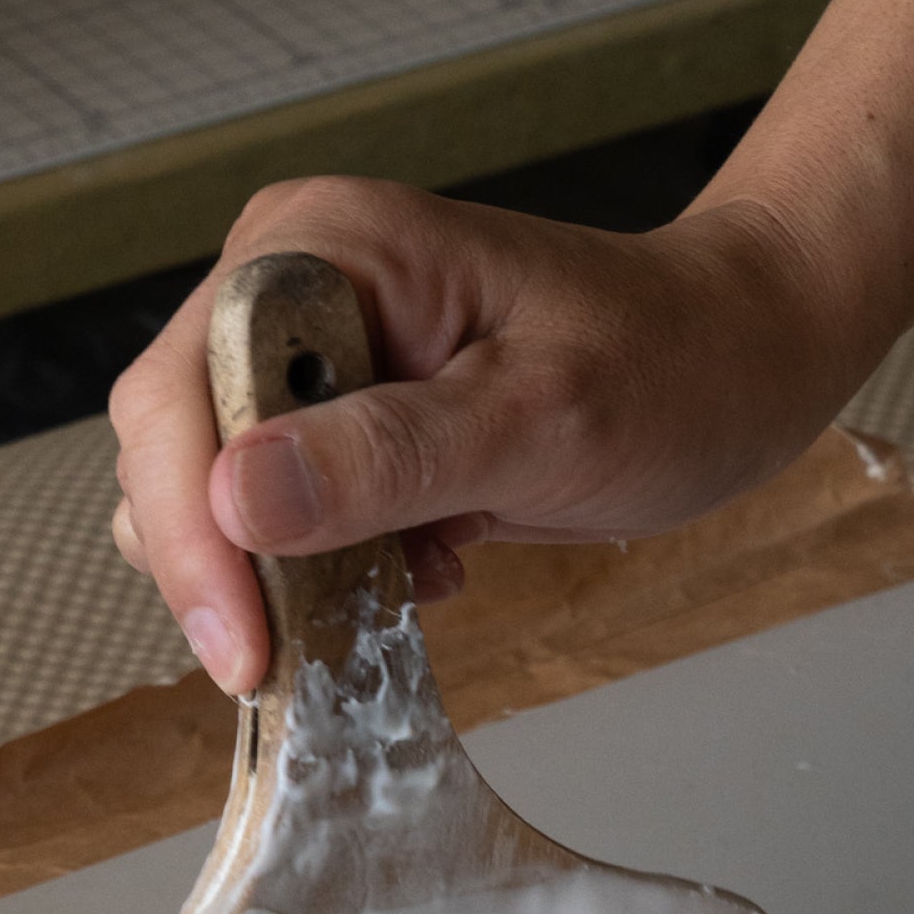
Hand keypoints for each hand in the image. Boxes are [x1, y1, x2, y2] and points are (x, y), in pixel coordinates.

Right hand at [106, 0, 913, 693]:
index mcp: (321, 252)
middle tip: (293, 662)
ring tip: (382, 601)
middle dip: (220, 571)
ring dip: (276, 581)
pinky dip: (326, 578)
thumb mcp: (540, 419)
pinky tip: (418, 578)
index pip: (181, 399)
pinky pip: (283, 522)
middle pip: (174, 454)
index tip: (244, 648)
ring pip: (216, 500)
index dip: (189, 535)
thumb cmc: (670, 364)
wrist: (740, 360)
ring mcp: (313, 364)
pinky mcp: (343, 426)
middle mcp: (293, 294)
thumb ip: (389, 457)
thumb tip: (238, 499)